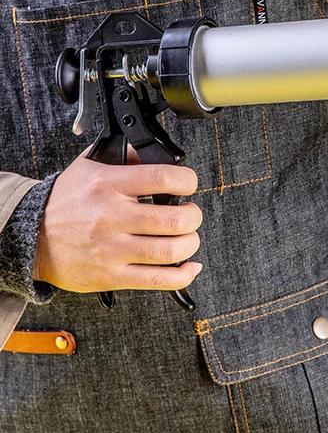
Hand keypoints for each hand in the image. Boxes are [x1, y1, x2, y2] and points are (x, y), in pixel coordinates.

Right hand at [33, 150, 203, 292]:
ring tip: (188, 236)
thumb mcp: (91, 165)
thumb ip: (126, 155)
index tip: (189, 184)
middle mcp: (110, 217)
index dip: (187, 180)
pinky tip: (189, 265)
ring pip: (169, 251)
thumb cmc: (65, 200)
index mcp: (108, 185)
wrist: (30, 236)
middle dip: (193, 216)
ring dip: (190, 243)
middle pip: (173, 219)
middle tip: (190, 213)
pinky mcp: (110, 276)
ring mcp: (111, 250)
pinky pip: (156, 280)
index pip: (162, 178)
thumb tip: (159, 152)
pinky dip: (182, 274)